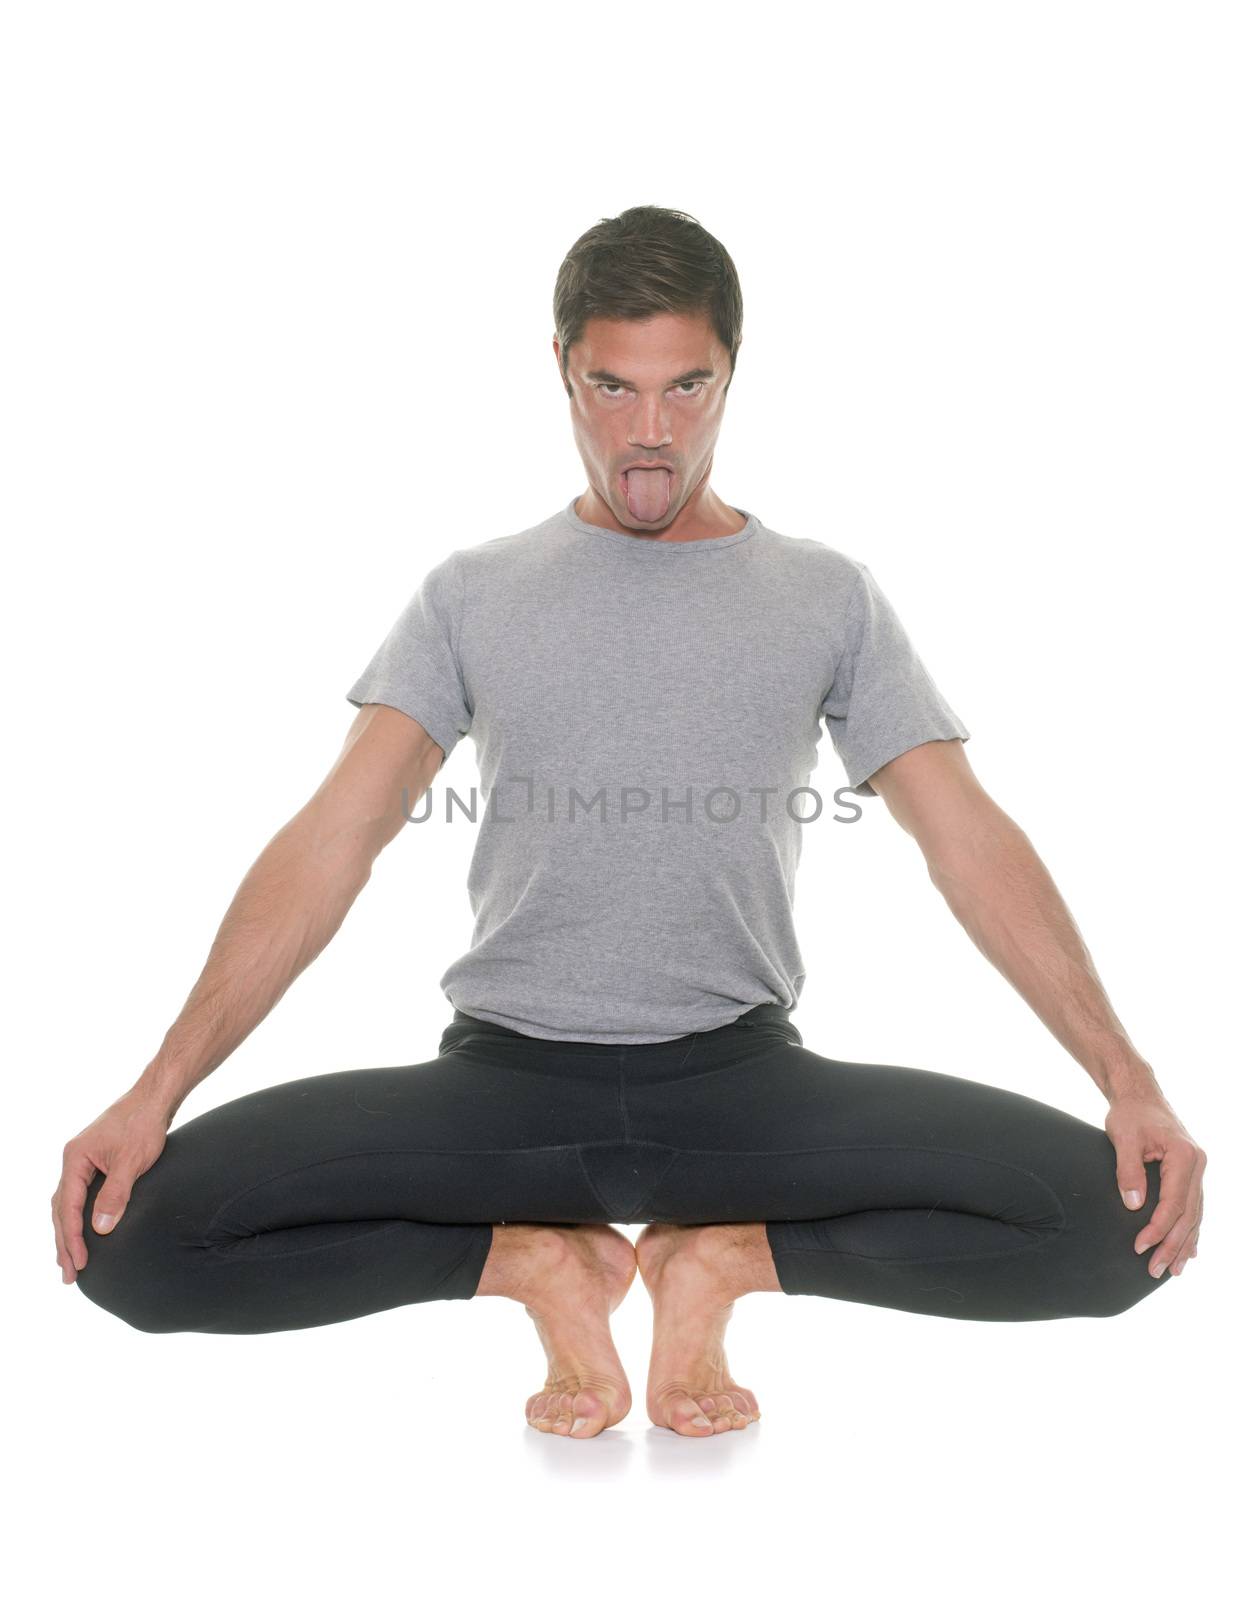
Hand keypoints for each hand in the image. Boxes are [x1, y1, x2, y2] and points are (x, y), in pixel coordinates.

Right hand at [53, 1088, 171, 1284]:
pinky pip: (80, 1195)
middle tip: (68, 1274)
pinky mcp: (96, 1162)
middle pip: (61, 1209)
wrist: (155, 1098)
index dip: (71, 1238)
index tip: (78, 1264)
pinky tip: (84, 1230)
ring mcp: (83, 1161)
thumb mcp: (132, 1162)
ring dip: (68, 1232)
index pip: (67, 1207)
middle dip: (64, 1243)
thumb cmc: (144, 1125)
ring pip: (68, 1203)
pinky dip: (78, 1216)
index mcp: (75, 1159)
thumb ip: (115, 1195)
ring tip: (70, 1261)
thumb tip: (99, 1229)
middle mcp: (73, 1160)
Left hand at [1105, 1090, 1204, 1278]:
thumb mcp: (1123, 1137)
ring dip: (1184, 1243)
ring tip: (1174, 1270)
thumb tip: (1134, 1205)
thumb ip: (1128, 1170)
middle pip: (1188, 1215)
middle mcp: (1197, 1165)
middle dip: (1172, 1245)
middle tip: (1156, 1270)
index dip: (1158, 1228)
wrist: (1139, 1094)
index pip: (1174, 1203)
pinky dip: (1190, 1230)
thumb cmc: (1130, 1113)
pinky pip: (1193, 1207)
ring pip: (1194, 1215)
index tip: (1140, 1246)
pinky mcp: (1189, 1173)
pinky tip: (1189, 1250)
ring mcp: (1197, 1170)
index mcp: (1185, 1156)